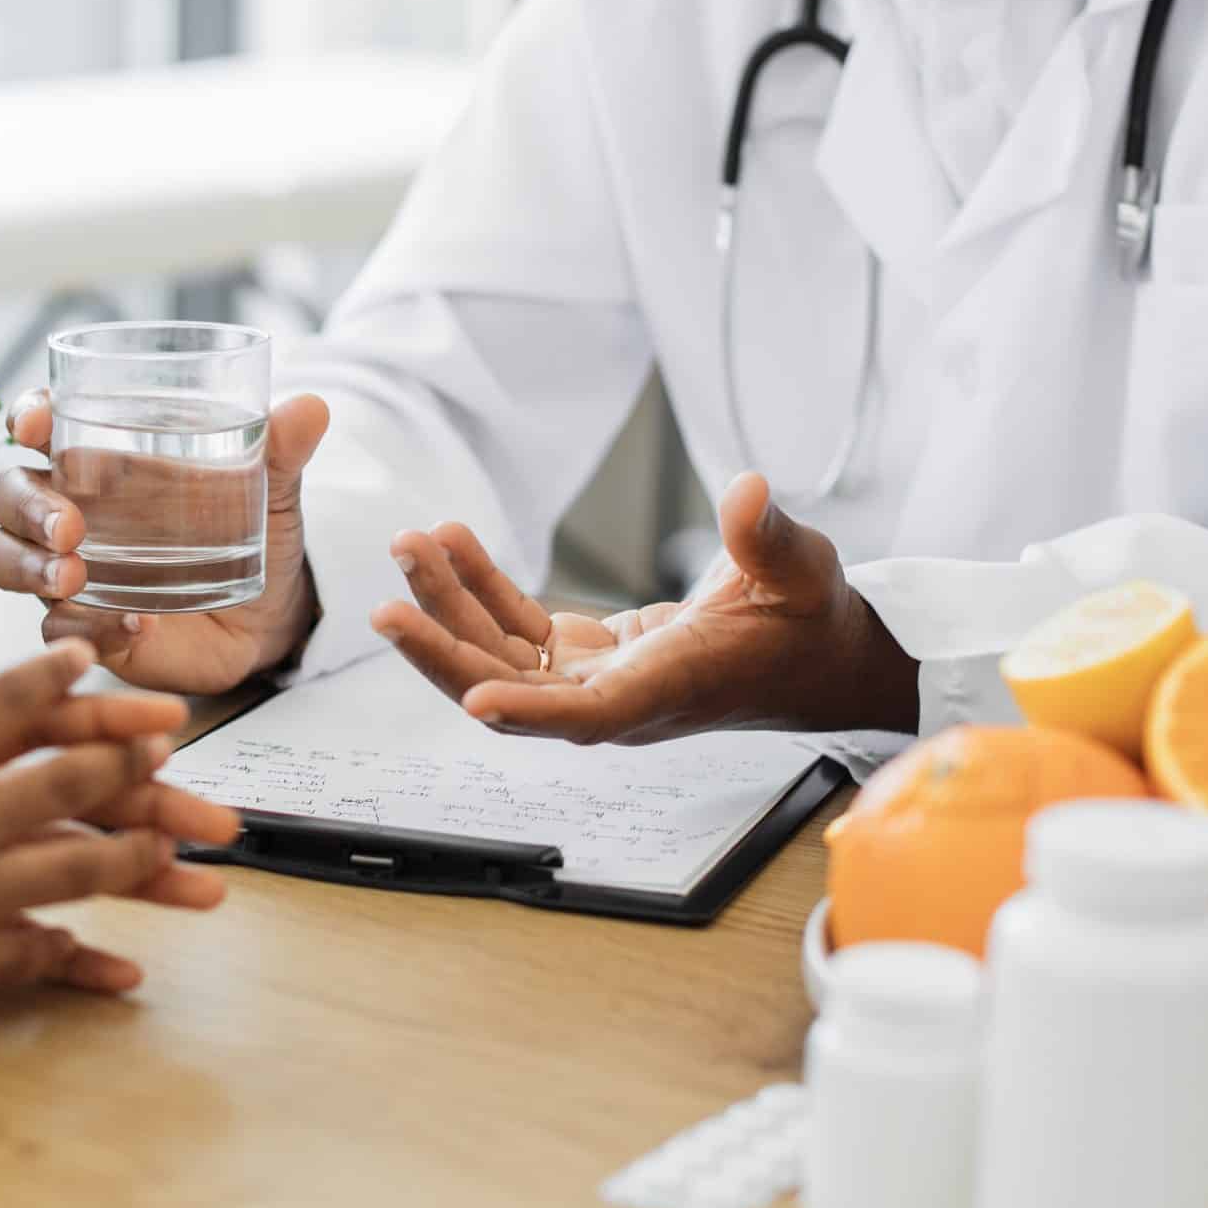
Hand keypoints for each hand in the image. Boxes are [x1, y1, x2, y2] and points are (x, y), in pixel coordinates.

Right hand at [0, 389, 329, 693]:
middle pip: (8, 495)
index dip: (27, 416)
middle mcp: (70, 509)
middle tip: (69, 527)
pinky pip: (57, 628)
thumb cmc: (251, 533)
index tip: (33, 422)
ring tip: (73, 576)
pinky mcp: (83, 624)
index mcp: (102, 458)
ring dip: (26, 566)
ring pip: (3, 559)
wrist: (268, 613)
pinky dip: (86, 627)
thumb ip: (280, 450)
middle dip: (25, 506)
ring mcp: (68, 570)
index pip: (43, 424)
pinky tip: (131, 625)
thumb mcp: (271, 489)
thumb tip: (310, 408)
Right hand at [0, 578, 240, 1029]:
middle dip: (128, 760)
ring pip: (73, 875)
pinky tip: (100, 952)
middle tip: (168, 746)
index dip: (62, 671)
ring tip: (166, 847)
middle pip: (71, 784)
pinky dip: (70, 952)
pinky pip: (24, 956)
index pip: (15, 700)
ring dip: (131, 856)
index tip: (94, 656)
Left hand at [370, 473, 918, 744]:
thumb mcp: (802, 569)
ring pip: (501, 660)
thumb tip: (746, 491)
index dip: (530, 712)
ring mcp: (598, 684)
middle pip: (514, 694)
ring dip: (449, 608)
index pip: (588, 716)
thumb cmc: (813, 620)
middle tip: (388, 606)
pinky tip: (452, 544)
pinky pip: (519, 631)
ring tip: (409, 545)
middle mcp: (619, 701)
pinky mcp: (590, 660)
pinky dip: (481, 589)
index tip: (473, 700)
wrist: (819, 654)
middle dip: (445, 651)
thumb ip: (769, 535)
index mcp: (668, 689)